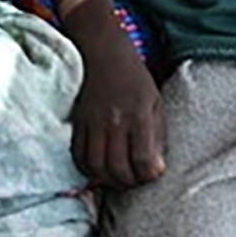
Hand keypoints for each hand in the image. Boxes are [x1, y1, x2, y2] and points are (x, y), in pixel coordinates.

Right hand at [70, 47, 164, 187]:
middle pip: (118, 168)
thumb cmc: (136, 80)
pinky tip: (100, 168)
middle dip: (129, 182)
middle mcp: (114, 121)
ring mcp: (93, 122)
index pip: (142, 160)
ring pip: (96, 166)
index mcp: (138, 115)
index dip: (149, 175)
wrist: (105, 54)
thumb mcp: (155, 103)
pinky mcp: (78, 122)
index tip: (153, 173)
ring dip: (108, 180)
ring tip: (118, 177)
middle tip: (136, 179)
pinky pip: (78, 155)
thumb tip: (156, 169)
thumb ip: (157, 137)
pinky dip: (88, 169)